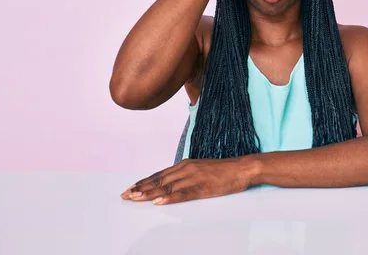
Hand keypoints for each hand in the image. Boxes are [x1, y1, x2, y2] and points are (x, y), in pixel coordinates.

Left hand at [120, 157, 257, 204]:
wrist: (242, 168)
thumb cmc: (223, 171)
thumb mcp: (201, 169)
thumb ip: (186, 175)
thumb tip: (171, 183)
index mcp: (185, 165)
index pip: (159, 174)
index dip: (143, 182)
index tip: (130, 188)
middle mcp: (186, 169)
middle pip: (159, 180)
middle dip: (140, 188)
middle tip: (125, 195)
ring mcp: (194, 178)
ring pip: (167, 187)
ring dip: (150, 193)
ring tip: (135, 198)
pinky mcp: (203, 187)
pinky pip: (183, 194)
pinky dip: (170, 198)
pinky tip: (159, 202)